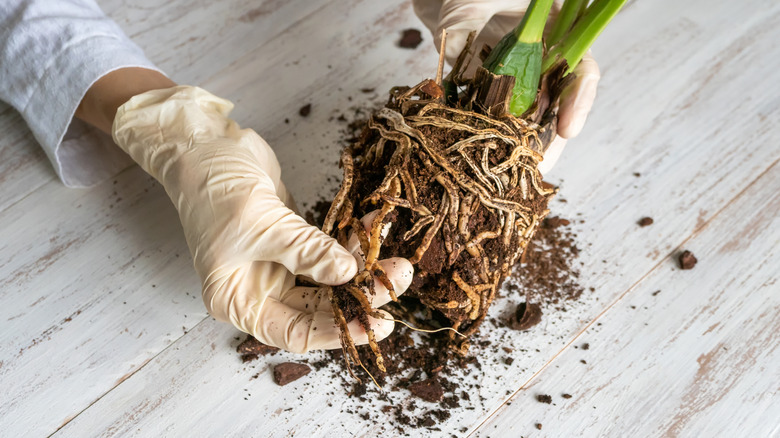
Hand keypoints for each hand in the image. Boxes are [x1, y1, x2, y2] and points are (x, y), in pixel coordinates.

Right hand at [112, 86, 412, 352]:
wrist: (204, 145)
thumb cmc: (214, 189)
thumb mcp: (260, 224)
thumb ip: (305, 251)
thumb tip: (348, 273)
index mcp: (238, 301)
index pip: (296, 333)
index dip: (338, 332)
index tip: (377, 323)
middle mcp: (259, 289)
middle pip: (319, 307)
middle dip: (359, 296)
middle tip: (397, 280)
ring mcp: (277, 264)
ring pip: (328, 279)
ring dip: (362, 268)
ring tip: (398, 259)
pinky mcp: (292, 239)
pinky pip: (328, 248)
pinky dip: (351, 240)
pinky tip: (374, 227)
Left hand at [412, 0, 599, 172]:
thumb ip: (468, 14)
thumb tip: (454, 41)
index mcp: (556, 32)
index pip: (580, 70)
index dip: (578, 101)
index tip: (569, 129)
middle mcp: (539, 61)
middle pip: (555, 106)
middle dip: (549, 140)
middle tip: (541, 167)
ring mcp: (512, 79)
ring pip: (524, 121)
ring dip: (519, 148)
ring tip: (514, 175)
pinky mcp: (482, 91)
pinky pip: (487, 121)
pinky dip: (484, 140)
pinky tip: (480, 162)